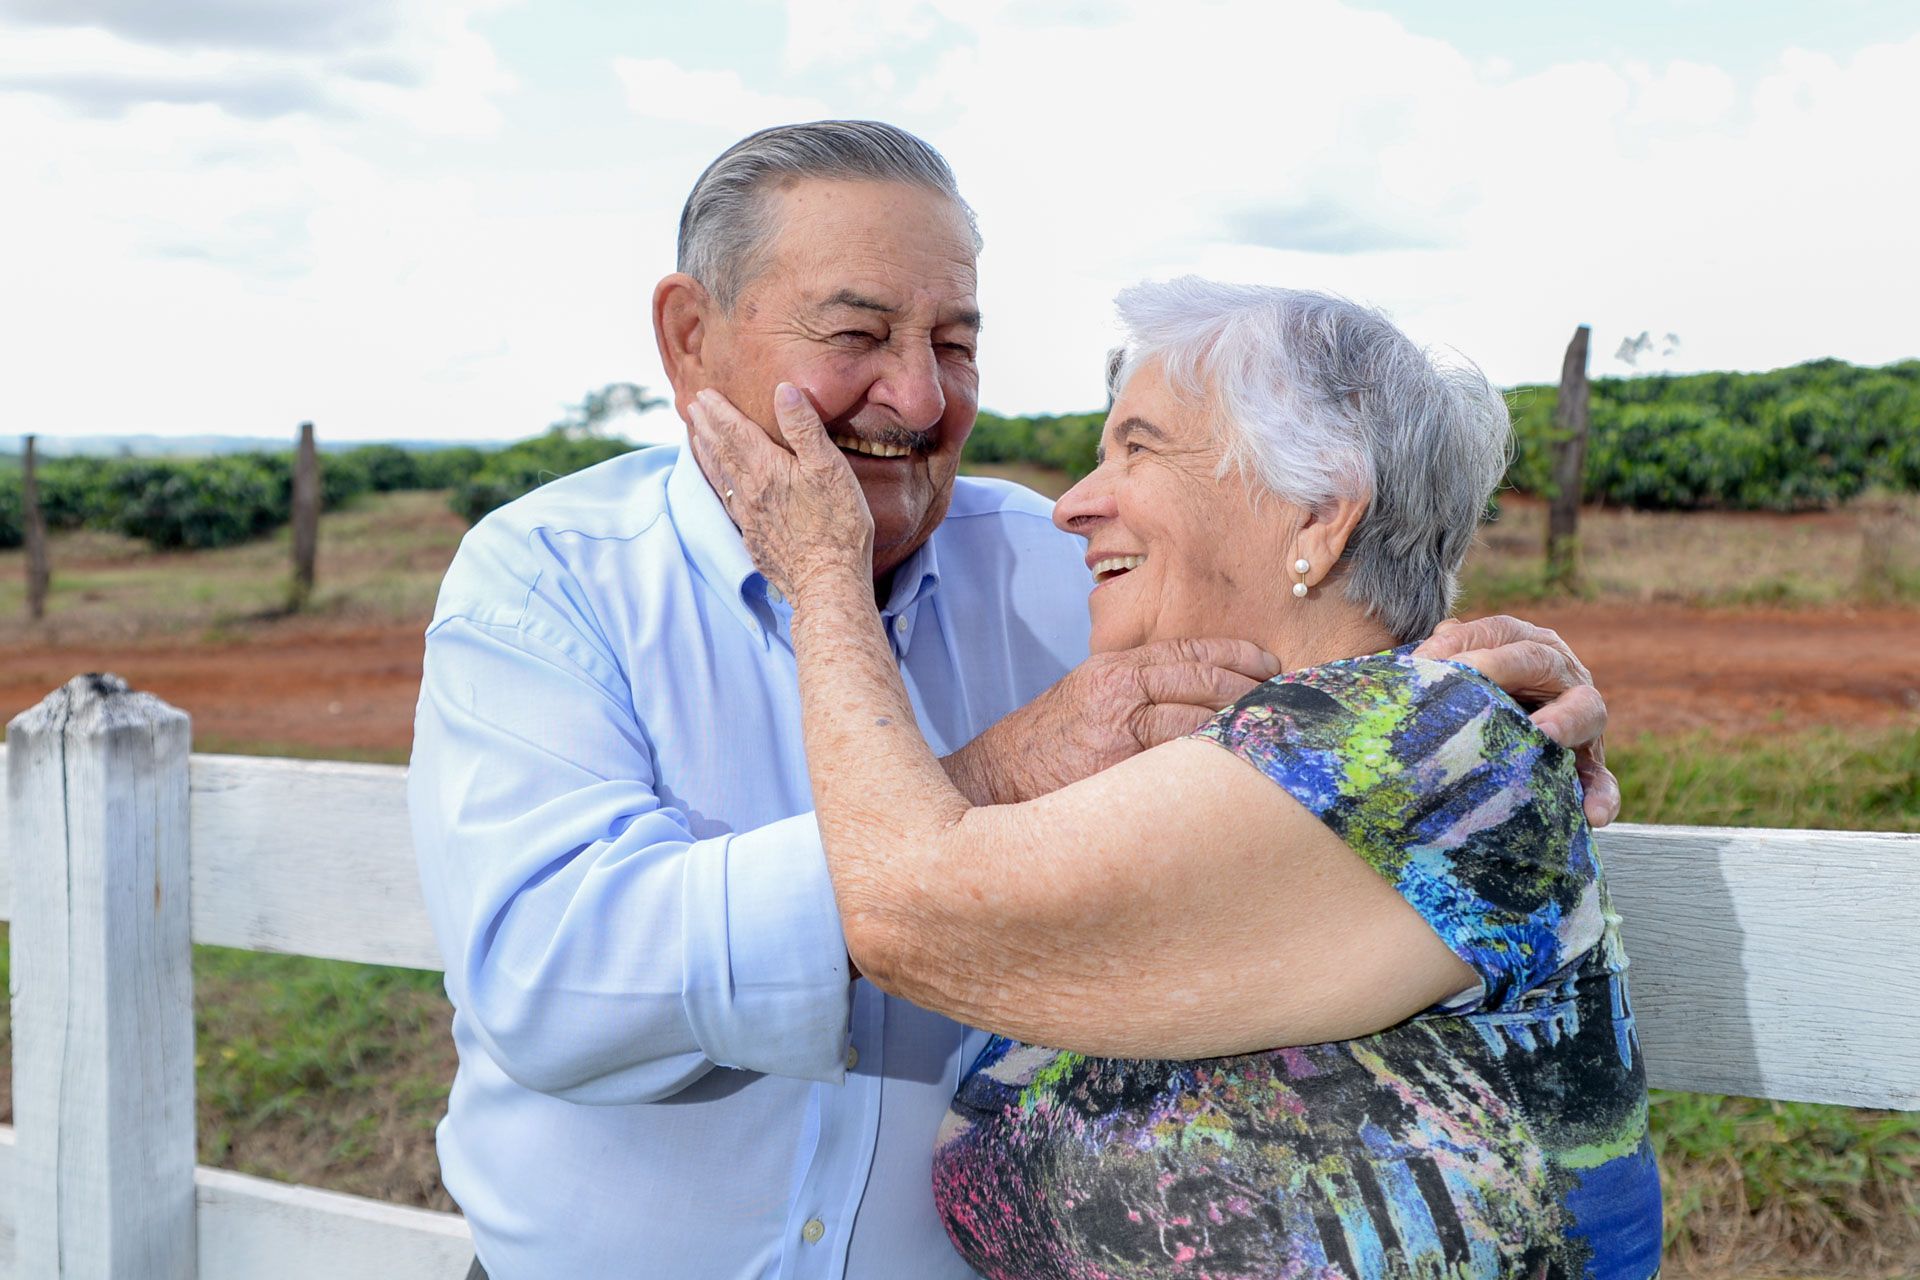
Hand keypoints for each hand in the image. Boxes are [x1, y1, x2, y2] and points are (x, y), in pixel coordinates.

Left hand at [686, 384, 873, 596]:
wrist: (827, 582)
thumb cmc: (838, 524)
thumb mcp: (829, 468)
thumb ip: (804, 427)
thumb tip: (783, 389)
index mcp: (766, 468)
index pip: (734, 431)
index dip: (719, 410)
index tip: (705, 393)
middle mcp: (749, 491)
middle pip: (721, 451)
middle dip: (706, 426)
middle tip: (693, 406)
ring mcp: (749, 517)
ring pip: (719, 476)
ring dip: (706, 452)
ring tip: (696, 436)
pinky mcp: (754, 538)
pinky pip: (727, 502)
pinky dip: (717, 483)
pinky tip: (719, 484)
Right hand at [945, 638, 1281, 804]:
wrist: (989, 787)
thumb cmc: (1040, 751)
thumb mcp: (1083, 702)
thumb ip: (1133, 693)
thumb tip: (1196, 702)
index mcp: (1111, 669)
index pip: (1188, 651)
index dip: (1237, 656)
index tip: (1270, 664)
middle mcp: (1118, 692)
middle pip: (1205, 683)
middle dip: (1251, 693)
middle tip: (1285, 703)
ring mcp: (1119, 733)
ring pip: (1202, 723)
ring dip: (1241, 731)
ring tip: (1272, 739)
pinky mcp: (1120, 774)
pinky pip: (1183, 766)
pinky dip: (1215, 766)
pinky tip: (1238, 772)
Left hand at [1414, 615, 1620, 827]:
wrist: (1508, 732)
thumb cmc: (1472, 697)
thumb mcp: (1462, 670)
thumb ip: (1452, 652)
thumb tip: (1435, 642)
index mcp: (1525, 643)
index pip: (1496, 631)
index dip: (1460, 642)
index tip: (1423, 661)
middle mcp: (1559, 671)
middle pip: (1537, 660)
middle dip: (1499, 667)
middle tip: (1465, 676)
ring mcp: (1580, 716)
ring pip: (1587, 709)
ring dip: (1565, 720)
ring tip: (1544, 736)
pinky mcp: (1589, 762)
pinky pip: (1601, 778)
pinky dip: (1601, 795)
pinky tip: (1591, 814)